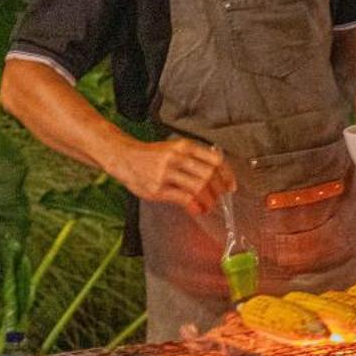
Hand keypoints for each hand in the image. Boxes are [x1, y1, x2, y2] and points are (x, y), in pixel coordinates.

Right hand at [116, 138, 236, 216]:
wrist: (124, 157)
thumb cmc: (153, 156)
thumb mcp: (175, 148)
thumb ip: (195, 159)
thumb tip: (218, 177)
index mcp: (184, 146)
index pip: (215, 160)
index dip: (227, 175)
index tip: (230, 186)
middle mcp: (176, 157)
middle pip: (209, 175)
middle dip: (218, 190)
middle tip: (219, 198)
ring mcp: (166, 173)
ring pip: (198, 187)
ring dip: (208, 200)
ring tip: (209, 206)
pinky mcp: (157, 188)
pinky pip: (183, 199)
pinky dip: (195, 206)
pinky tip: (197, 210)